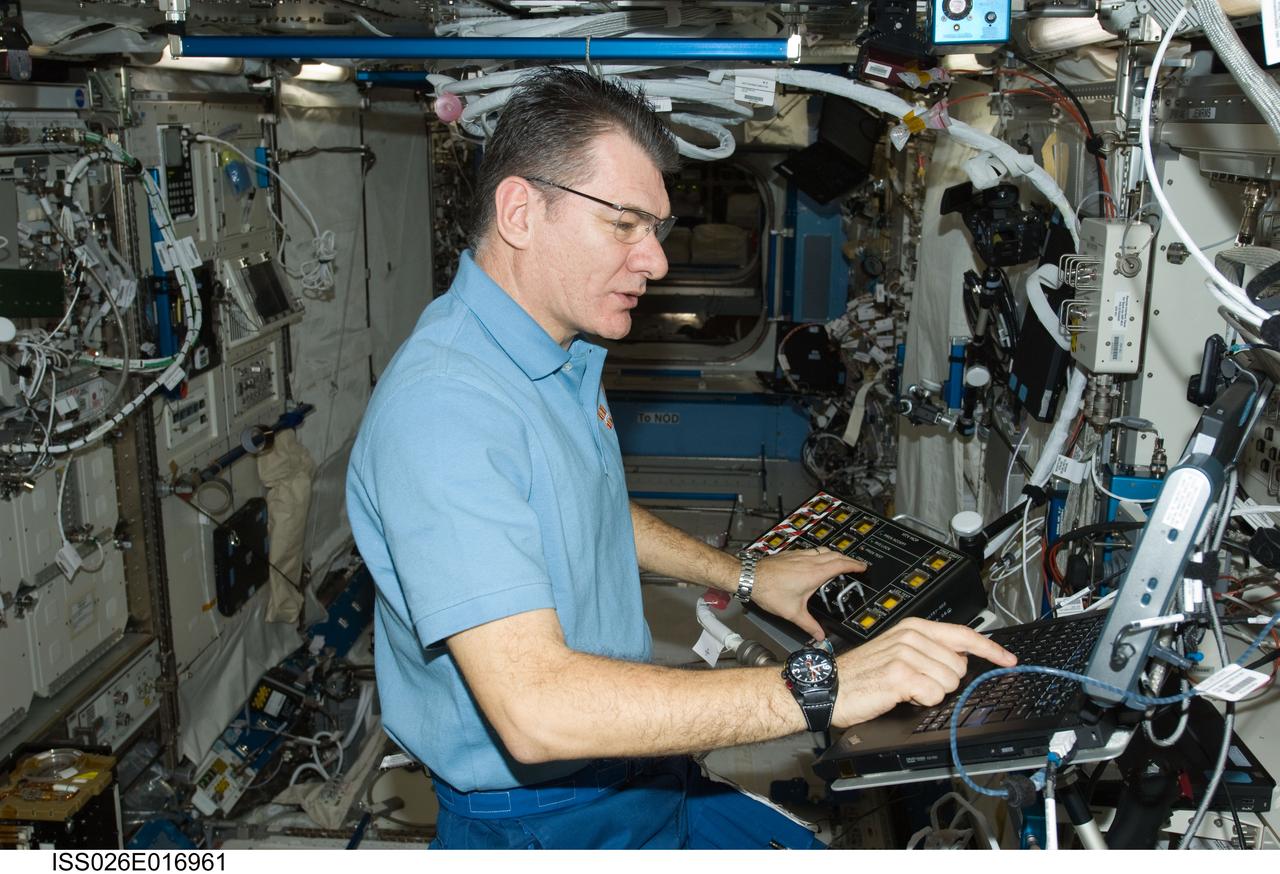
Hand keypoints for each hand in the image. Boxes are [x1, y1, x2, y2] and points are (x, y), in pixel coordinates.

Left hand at [752, 547, 865, 640]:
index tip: (863, 566)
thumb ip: (809, 625)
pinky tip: (816, 560)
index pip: (841, 564)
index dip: (854, 564)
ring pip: (823, 550)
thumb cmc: (769, 591)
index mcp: (814, 573)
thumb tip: (819, 635)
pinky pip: (811, 550)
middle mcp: (808, 561)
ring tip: (839, 560)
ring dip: (834, 554)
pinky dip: (820, 554)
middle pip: (835, 555)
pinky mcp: (790, 554)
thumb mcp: (793, 613)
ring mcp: (799, 556)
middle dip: (848, 558)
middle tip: (855, 564)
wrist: (750, 577)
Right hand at [832, 618, 1016, 728]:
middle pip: (959, 666)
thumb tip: (959, 661)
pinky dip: (921, 701)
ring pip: (949, 683)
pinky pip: (934, 695)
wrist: (829, 686)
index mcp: (913, 627)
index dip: (990, 649)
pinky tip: (901, 696)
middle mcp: (911, 637)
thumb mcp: (896, 652)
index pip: (963, 635)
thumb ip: (928, 650)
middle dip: (944, 681)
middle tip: (915, 682)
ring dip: (931, 693)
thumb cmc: (860, 673)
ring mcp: (906, 654)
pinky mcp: (900, 675)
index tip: (1007, 658)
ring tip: (905, 689)